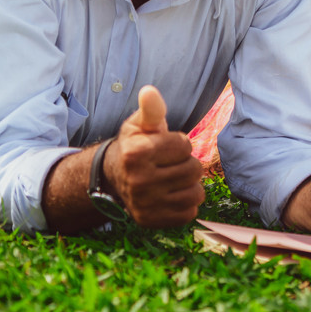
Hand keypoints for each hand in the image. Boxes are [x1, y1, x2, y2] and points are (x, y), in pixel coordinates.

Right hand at [108, 85, 204, 227]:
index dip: (179, 144)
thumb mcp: (140, 124)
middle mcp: (139, 181)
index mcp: (136, 153)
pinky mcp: (152, 221)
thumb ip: (151, 109)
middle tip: (169, 164)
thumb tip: (149, 91)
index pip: (185, 146)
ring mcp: (145, 204)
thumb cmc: (135, 146)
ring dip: (188, 184)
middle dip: (186, 163)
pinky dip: (185, 203)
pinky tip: (170, 195)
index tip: (164, 146)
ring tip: (171, 179)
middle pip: (194, 170)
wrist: (115, 178)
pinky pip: (190, 212)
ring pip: (195, 192)